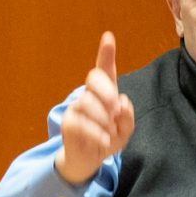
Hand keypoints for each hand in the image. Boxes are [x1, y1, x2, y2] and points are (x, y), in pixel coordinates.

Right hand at [56, 32, 135, 185]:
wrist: (89, 160)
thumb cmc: (108, 139)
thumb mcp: (125, 131)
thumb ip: (127, 117)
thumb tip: (121, 103)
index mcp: (105, 94)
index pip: (105, 70)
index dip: (106, 53)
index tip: (108, 37)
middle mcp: (88, 95)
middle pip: (94, 79)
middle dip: (107, 91)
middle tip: (116, 109)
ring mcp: (76, 107)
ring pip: (88, 102)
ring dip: (103, 119)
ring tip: (110, 134)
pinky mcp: (68, 122)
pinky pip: (82, 122)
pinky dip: (97, 133)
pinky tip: (104, 141)